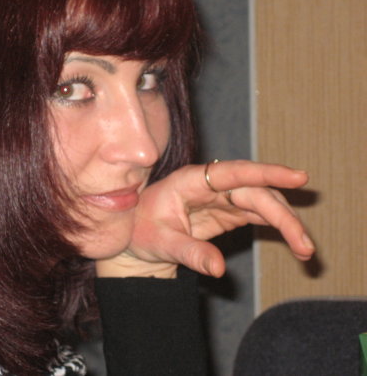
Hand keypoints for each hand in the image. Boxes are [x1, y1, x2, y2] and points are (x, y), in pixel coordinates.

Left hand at [95, 160, 314, 278]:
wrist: (137, 240)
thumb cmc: (141, 233)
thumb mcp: (160, 243)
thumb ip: (189, 253)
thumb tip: (218, 269)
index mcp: (190, 181)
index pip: (233, 173)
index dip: (266, 173)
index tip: (296, 177)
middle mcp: (210, 184)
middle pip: (255, 191)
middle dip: (284, 215)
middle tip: (305, 245)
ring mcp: (221, 197)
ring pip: (262, 202)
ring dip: (286, 223)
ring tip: (305, 250)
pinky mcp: (227, 211)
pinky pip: (258, 214)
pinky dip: (278, 226)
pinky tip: (295, 242)